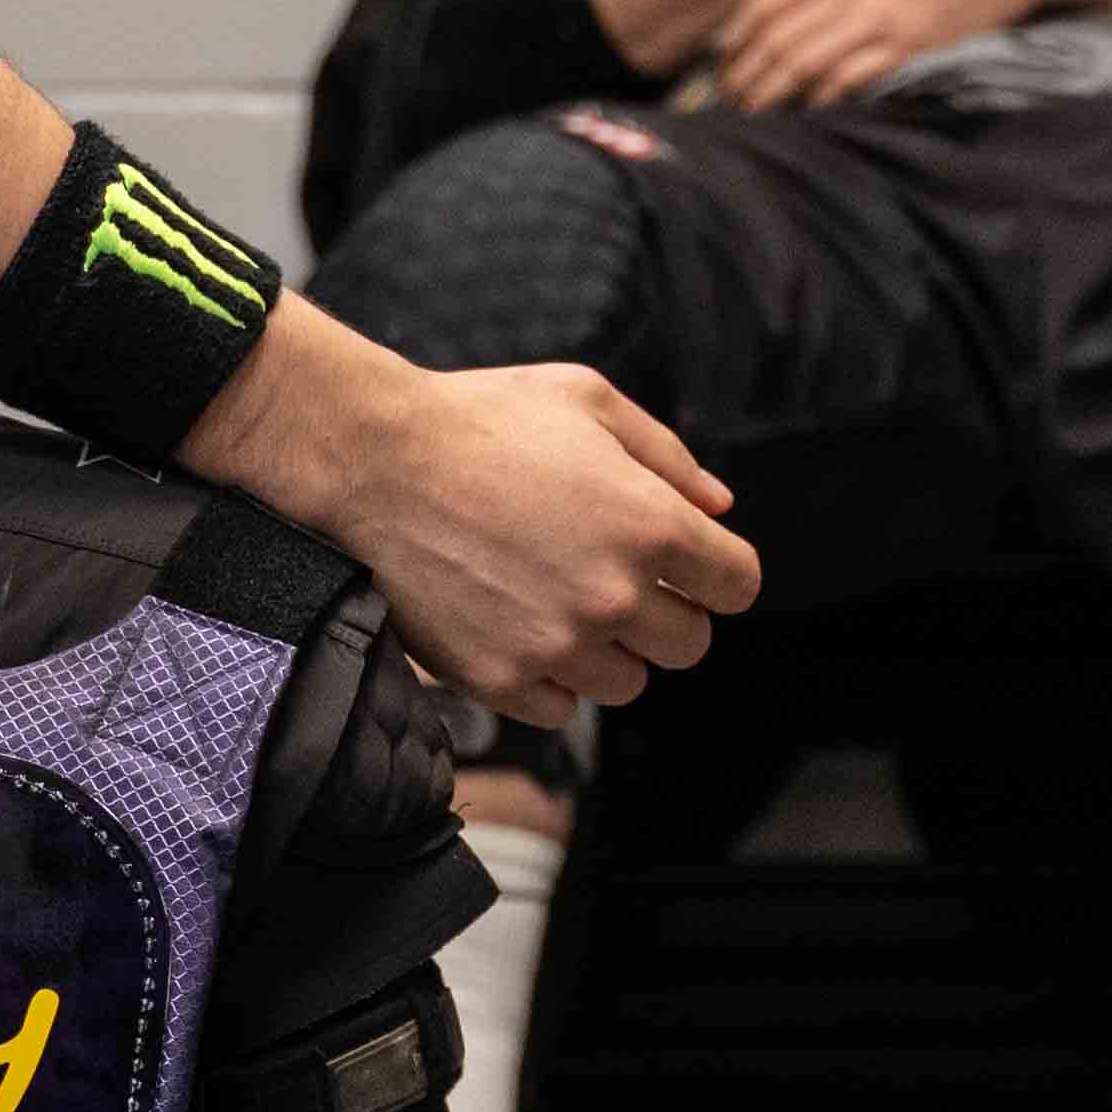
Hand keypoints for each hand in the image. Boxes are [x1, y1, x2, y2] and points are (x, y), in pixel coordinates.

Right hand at [336, 361, 759, 720]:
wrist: (373, 461)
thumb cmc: (481, 419)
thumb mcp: (588, 400)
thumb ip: (668, 455)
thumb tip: (719, 508)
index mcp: (651, 524)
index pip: (738, 586)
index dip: (717, 572)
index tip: (687, 565)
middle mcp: (614, 596)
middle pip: (690, 644)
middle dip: (666, 612)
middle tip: (616, 578)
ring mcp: (556, 645)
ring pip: (627, 684)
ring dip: (608, 651)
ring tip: (560, 600)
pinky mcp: (500, 679)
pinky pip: (562, 711)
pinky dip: (551, 679)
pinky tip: (522, 629)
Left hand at [711, 0, 1066, 111]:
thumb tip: (764, 29)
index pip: (763, 4)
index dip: (733, 44)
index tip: (720, 71)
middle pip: (777, 39)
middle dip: (746, 79)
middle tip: (730, 106)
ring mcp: (885, 11)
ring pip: (805, 61)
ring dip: (775, 96)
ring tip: (758, 119)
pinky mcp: (914, 43)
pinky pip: (851, 79)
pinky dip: (823, 102)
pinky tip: (811, 116)